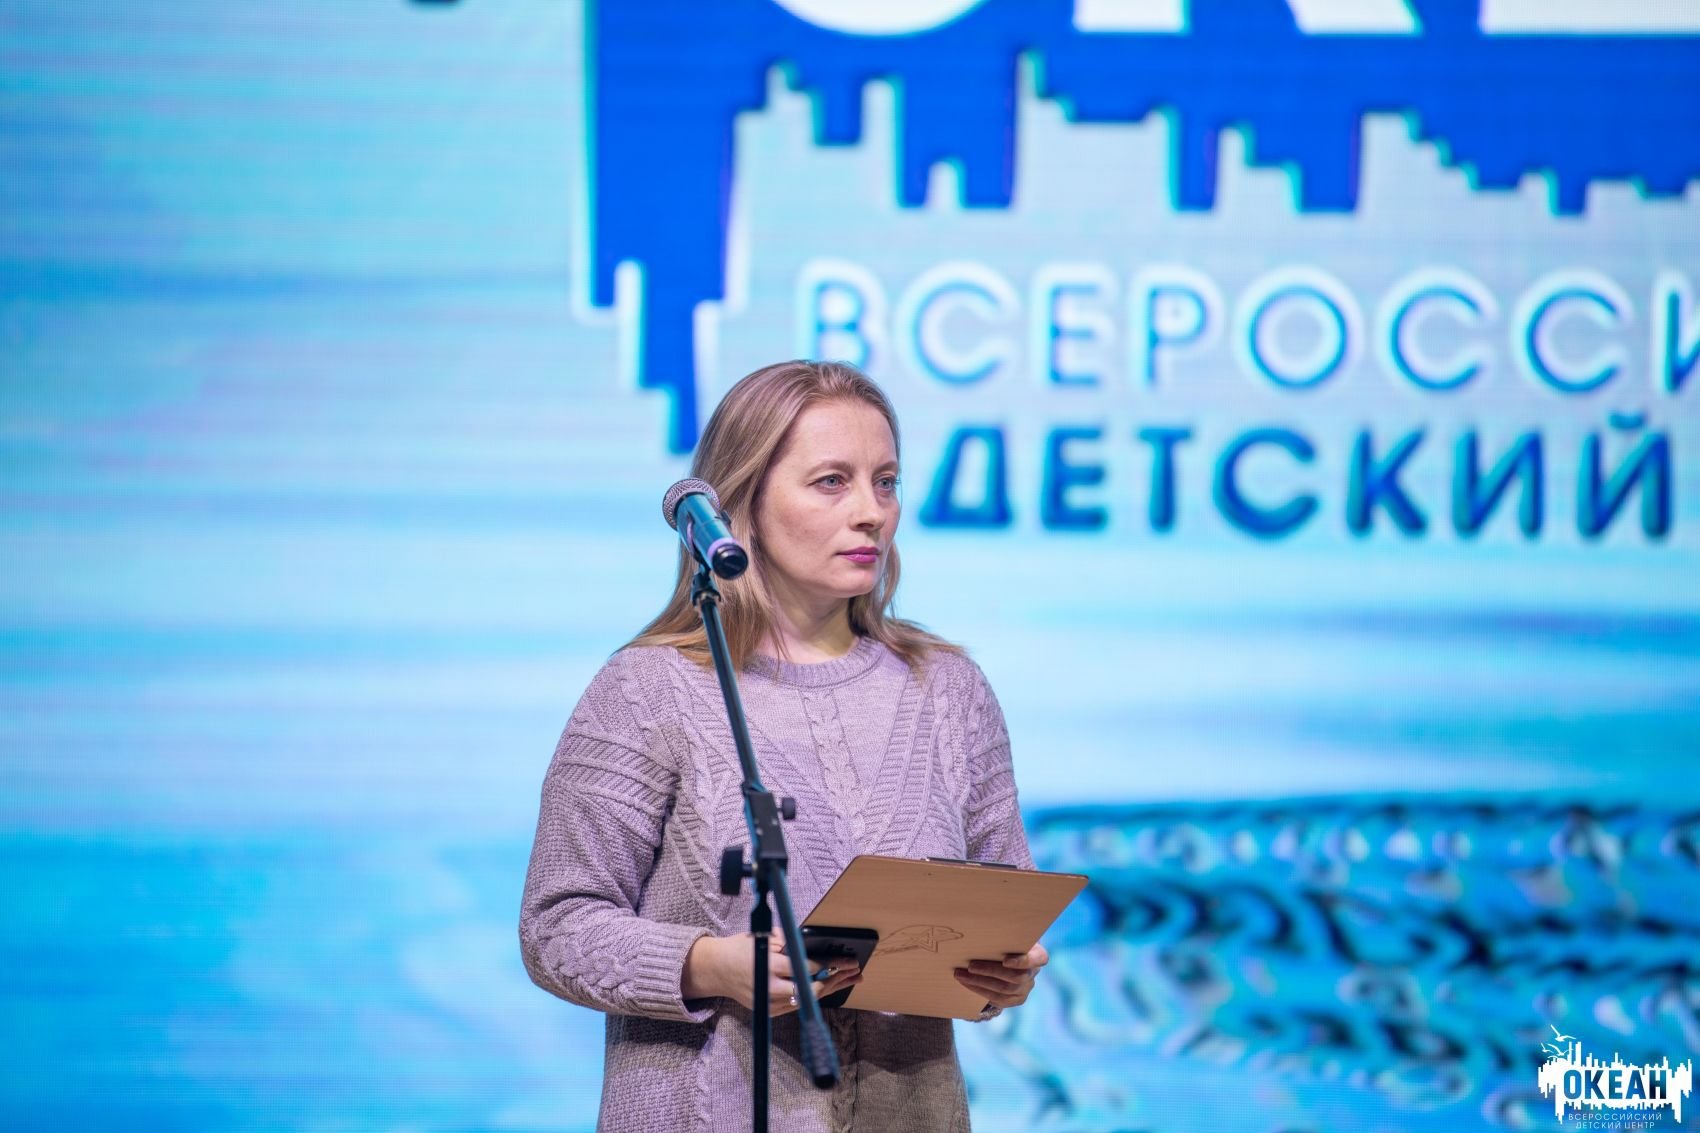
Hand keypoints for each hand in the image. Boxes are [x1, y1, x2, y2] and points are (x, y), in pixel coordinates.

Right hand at [683, 932, 862, 1015]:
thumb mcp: (763, 937)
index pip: (806, 968)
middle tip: (854, 971)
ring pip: (806, 1000)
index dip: (829, 965)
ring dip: (829, 990)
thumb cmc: (740, 948)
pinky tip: (828, 988)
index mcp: (768, 966)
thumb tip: (811, 943)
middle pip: (810, 989)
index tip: (847, 960)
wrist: (716, 969)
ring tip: (848, 980)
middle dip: (835, 980)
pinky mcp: (769, 1011)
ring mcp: (769, 1003)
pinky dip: (812, 996)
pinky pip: (797, 1005)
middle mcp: (769, 988)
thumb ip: (786, 941)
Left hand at [953, 942, 1047, 1009]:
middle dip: (990, 971)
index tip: (1005, 961)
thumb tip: (981, 922)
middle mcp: (1033, 973)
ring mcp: (1025, 988)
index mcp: (1037, 954)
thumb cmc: (1006, 942)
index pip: (1039, 959)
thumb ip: (1003, 933)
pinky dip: (979, 990)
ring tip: (961, 974)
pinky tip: (966, 983)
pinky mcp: (1015, 999)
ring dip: (980, 982)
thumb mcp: (1009, 935)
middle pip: (1016, 977)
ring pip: (1004, 989)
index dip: (1023, 962)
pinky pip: (997, 999)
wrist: (1007, 959)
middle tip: (970, 965)